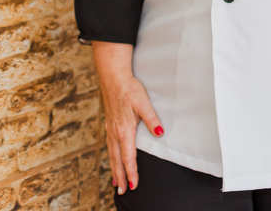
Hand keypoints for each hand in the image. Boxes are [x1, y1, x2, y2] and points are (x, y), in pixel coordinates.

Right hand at [92, 42, 163, 194]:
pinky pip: (110, 147)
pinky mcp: (109, 126)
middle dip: (121, 176)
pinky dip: (111, 158)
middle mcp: (115, 133)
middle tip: (123, 192)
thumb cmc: (130, 90)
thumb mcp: (144, 103)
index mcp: (124, 130)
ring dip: (115, 170)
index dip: (131, 172)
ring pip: (112, 155)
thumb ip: (152, 119)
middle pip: (117, 160)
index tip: (134, 185)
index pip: (128, 157)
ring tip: (117, 183)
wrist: (113, 79)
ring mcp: (110, 130)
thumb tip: (160, 132)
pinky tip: (113, 160)